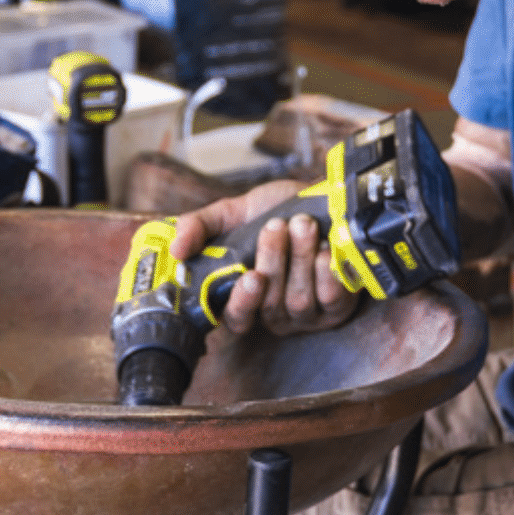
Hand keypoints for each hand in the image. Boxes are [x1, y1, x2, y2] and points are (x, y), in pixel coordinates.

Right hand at [173, 180, 359, 336]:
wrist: (324, 196)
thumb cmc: (276, 209)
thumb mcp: (232, 212)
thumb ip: (199, 227)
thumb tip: (175, 250)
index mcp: (243, 296)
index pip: (236, 318)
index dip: (242, 303)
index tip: (250, 276)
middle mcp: (273, 312)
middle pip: (270, 304)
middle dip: (274, 261)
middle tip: (278, 226)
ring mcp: (307, 313)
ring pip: (299, 299)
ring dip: (301, 258)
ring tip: (303, 225)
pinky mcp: (338, 307)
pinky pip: (332, 299)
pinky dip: (328, 272)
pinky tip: (326, 250)